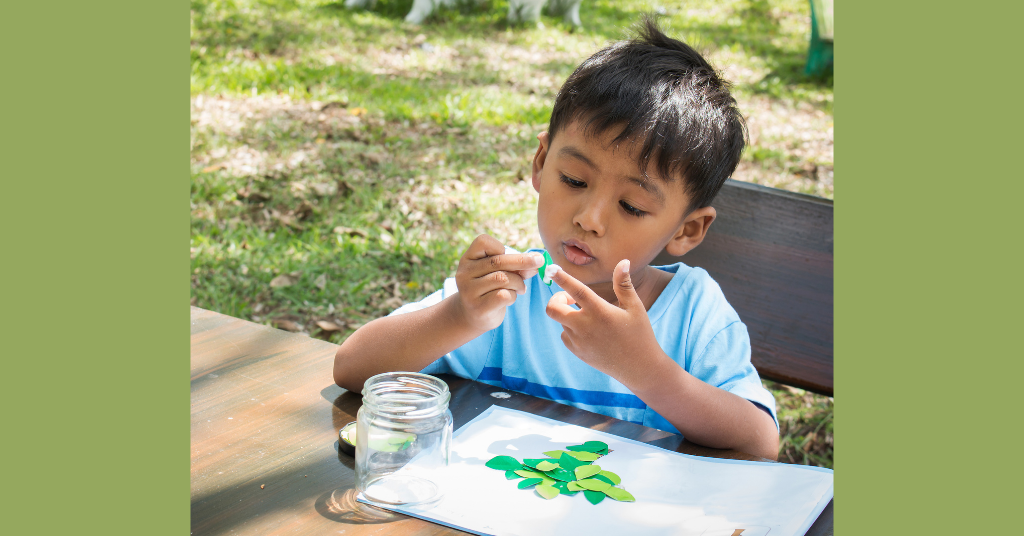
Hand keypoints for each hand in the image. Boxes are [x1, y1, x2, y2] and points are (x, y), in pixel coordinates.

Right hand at [454, 234, 544, 331]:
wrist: (475, 316)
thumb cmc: (490, 289)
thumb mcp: (499, 272)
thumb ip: (515, 265)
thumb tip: (536, 261)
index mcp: (468, 259)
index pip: (483, 242)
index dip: (500, 247)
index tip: (509, 256)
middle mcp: (464, 273)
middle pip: (498, 261)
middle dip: (523, 261)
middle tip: (540, 261)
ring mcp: (469, 291)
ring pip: (503, 278)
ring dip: (518, 282)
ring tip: (520, 288)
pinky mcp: (478, 307)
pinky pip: (503, 295)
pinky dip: (513, 296)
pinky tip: (511, 298)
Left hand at [545, 260, 662, 377]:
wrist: (639, 368)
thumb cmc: (640, 334)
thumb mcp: (635, 307)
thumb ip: (624, 284)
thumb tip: (623, 261)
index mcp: (600, 311)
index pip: (576, 290)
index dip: (562, 278)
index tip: (551, 269)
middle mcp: (586, 326)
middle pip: (553, 308)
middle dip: (556, 299)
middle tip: (570, 299)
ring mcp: (579, 341)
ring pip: (560, 321)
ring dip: (567, 314)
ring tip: (588, 316)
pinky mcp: (577, 352)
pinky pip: (565, 335)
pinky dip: (570, 329)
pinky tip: (588, 331)